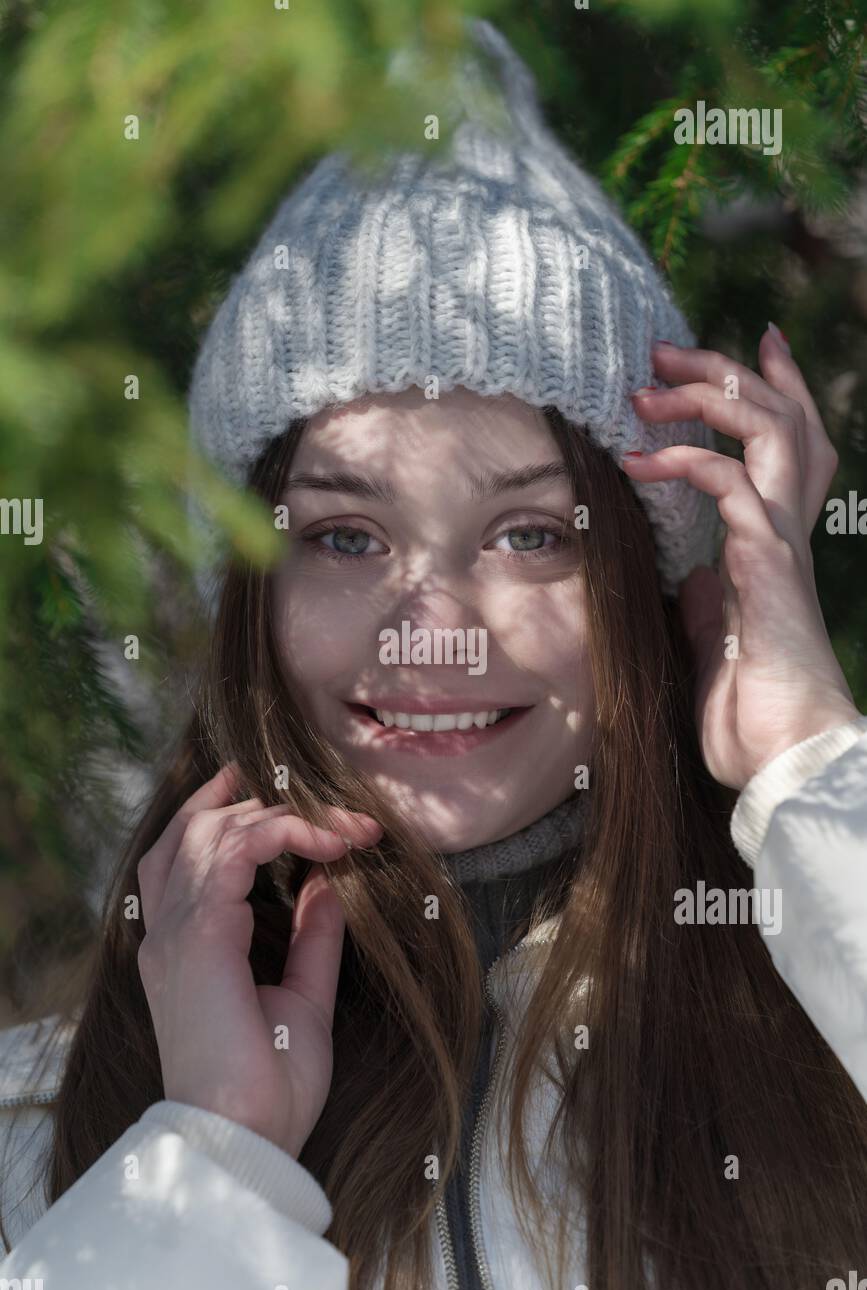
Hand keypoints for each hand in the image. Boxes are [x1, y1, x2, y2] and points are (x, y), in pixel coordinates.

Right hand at [136, 764, 382, 1156]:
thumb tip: (327, 884)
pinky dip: (283, 832)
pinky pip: (236, 851)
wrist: (246, 1139)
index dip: (224, 813)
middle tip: (334, 813)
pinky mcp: (200, 935)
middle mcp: (167, 933)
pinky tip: (328, 842)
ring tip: (339, 826)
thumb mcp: (303, 998)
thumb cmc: (270, 1087)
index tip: (281, 799)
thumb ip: (311, 939)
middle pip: (196, 831)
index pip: (184, 855)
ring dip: (282, 816)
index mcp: (181, 949)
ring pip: (214, 831)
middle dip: (265, 807)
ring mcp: (177, 931)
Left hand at [624, 325, 859, 789]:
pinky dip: (687, 460)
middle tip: (662, 350)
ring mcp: (781, 543)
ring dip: (706, 396)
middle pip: (783, 419)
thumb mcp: (716, 640)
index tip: (755, 344)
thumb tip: (689, 576)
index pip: (790, 447)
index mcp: (774, 545)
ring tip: (644, 389)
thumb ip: (707, 600)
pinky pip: (733, 484)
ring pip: (770, 431)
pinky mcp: (767, 563)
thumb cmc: (751, 713)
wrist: (784, 759)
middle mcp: (785, 532)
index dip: (778, 390)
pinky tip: (638, 461)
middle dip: (726, 370)